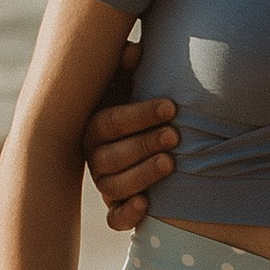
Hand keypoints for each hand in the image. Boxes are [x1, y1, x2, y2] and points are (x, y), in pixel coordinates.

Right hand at [82, 32, 177, 227]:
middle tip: (175, 136)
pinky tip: (147, 204)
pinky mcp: (118, 208)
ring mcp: (105, 183)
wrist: (143, 138)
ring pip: (111, 187)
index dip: (139, 115)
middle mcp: (94, 156)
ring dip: (141, 176)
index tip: (170, 107)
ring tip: (170, 163)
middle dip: (143, 145)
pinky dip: (127, 215)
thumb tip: (134, 50)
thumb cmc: (137, 104)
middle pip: (109, 157)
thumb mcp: (131, 85)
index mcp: (94, 126)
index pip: (109, 122)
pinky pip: (115, 219)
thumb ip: (128, 68)